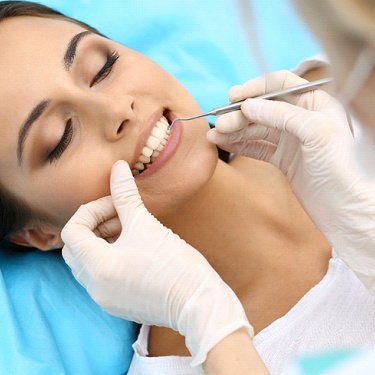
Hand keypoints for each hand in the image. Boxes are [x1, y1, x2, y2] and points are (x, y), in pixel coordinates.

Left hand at [61, 161, 251, 367]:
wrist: (199, 303)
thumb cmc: (174, 264)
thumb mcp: (146, 225)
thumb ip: (126, 194)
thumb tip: (118, 167)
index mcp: (96, 267)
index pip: (72, 231)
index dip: (92, 210)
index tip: (116, 204)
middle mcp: (94, 287)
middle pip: (76, 248)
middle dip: (95, 225)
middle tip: (120, 215)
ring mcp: (105, 298)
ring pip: (89, 262)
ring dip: (103, 241)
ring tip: (130, 229)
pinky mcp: (118, 303)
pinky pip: (102, 276)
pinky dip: (110, 258)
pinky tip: (134, 249)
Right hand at [207, 70, 374, 294]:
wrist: (342, 208)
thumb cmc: (340, 168)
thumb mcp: (315, 132)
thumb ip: (282, 115)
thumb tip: (248, 105)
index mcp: (316, 103)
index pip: (280, 85)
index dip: (256, 88)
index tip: (234, 97)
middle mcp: (302, 118)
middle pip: (263, 109)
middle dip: (240, 115)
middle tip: (220, 124)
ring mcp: (290, 140)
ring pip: (256, 129)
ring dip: (235, 130)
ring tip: (214, 135)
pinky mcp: (282, 159)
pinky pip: (257, 146)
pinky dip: (240, 145)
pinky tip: (224, 143)